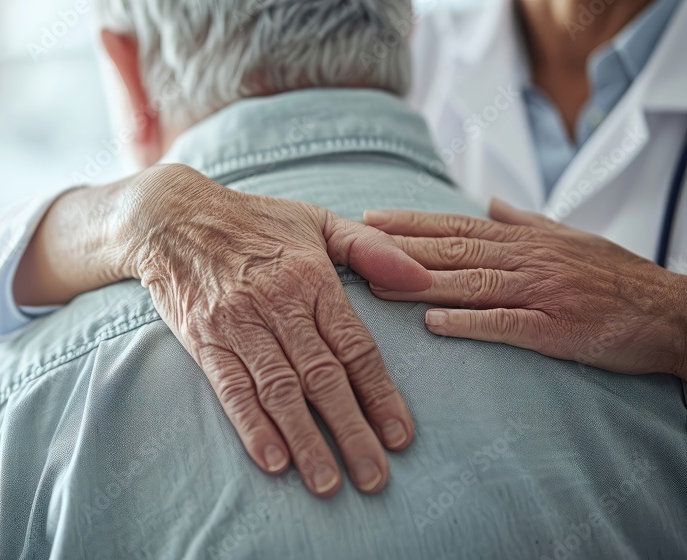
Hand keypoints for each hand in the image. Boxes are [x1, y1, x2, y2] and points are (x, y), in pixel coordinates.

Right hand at [117, 164, 431, 496]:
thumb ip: (371, 249)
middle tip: (374, 477)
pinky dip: (251, 425)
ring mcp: (238, 325)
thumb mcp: (317, 222)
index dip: (379, 393)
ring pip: (279, 390)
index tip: (400, 436)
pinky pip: (231, 388)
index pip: (355, 346)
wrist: (172, 218)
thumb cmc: (254, 222)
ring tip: (328, 482)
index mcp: (312, 279)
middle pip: (322, 377)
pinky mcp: (203, 340)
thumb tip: (421, 279)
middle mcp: (277, 305)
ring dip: (306, 440)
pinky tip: (273, 460)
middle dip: (351, 431)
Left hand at [363, 198, 686, 378]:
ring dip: (419, 283)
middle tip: (355, 245)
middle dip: (400, 247)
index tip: (370, 219)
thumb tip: (490, 202)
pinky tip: (434, 323)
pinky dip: (468, 323)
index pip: (457, 227)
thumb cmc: (615, 276)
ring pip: (470, 283)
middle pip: (453, 250)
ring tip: (377, 283)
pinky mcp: (554, 328)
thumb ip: (526, 220)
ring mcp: (539, 293)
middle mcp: (526, 260)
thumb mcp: (570, 237)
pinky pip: (505, 324)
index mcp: (525, 240)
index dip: (411, 223)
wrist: (668, 312)